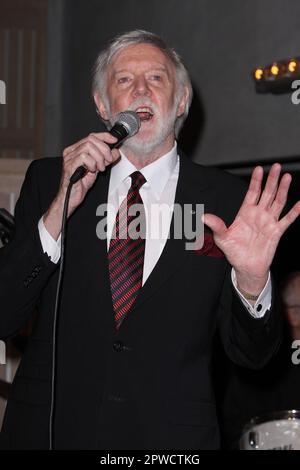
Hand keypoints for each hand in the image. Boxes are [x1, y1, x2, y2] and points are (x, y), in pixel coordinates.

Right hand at [43, 132, 119, 239]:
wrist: (71, 198)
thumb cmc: (80, 185)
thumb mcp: (97, 169)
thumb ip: (105, 160)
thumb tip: (115, 152)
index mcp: (76, 150)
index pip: (91, 136)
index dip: (104, 137)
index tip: (114, 141)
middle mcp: (71, 152)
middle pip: (91, 140)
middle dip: (104, 150)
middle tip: (107, 161)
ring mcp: (69, 158)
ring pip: (88, 147)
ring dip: (99, 158)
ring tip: (99, 168)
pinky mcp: (69, 166)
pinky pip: (84, 157)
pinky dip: (92, 163)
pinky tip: (92, 170)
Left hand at [202, 163, 299, 293]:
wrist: (246, 267)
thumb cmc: (234, 251)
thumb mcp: (222, 238)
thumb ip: (216, 225)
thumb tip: (204, 217)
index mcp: (245, 213)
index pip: (252, 193)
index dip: (256, 181)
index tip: (258, 169)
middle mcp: (258, 215)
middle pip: (267, 193)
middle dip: (271, 180)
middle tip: (276, 167)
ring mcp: (268, 222)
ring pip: (278, 202)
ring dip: (282, 190)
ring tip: (286, 177)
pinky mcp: (276, 232)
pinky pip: (287, 220)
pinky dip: (295, 212)